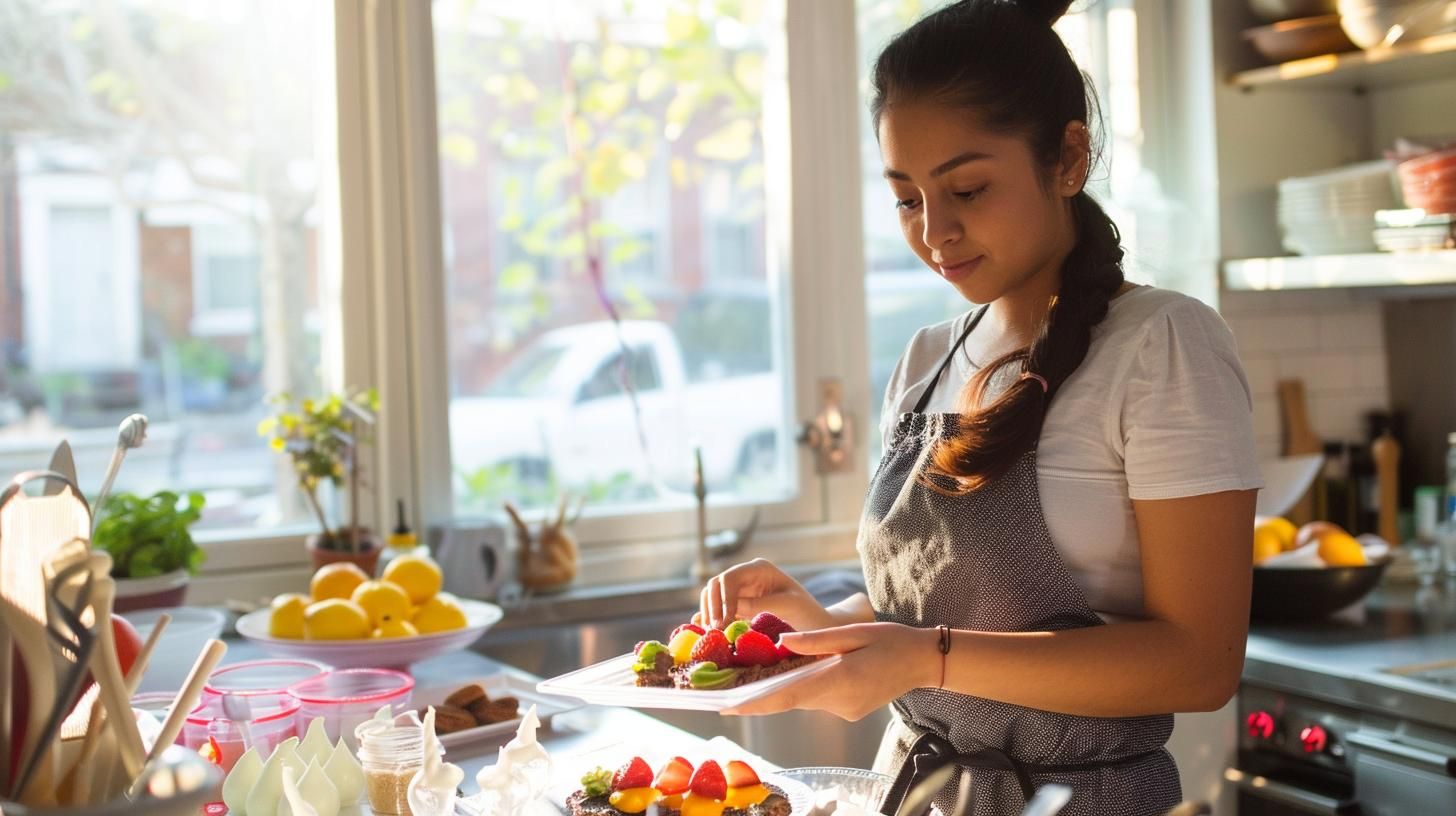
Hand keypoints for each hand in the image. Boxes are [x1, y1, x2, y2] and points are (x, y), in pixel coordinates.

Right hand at [696, 558, 831, 631]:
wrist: (815, 623)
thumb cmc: (807, 611)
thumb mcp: (788, 606)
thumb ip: (761, 604)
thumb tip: (732, 607)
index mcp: (760, 568)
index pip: (730, 578)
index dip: (722, 599)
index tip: (722, 622)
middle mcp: (747, 575)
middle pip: (717, 584)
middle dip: (712, 606)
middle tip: (713, 630)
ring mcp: (742, 589)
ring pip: (714, 595)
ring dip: (708, 611)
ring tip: (710, 633)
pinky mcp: (740, 604)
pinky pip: (719, 608)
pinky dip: (711, 617)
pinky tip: (705, 630)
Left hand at [723, 622, 937, 720]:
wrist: (924, 661)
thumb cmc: (891, 640)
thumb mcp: (853, 633)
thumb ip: (816, 641)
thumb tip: (780, 642)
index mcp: (839, 681)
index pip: (787, 695)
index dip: (755, 702)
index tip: (727, 706)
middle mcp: (839, 702)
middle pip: (790, 699)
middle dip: (760, 694)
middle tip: (725, 690)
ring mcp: (845, 711)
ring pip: (803, 698)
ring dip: (782, 689)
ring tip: (749, 677)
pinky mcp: (850, 711)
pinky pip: (818, 699)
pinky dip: (803, 688)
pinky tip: (790, 675)